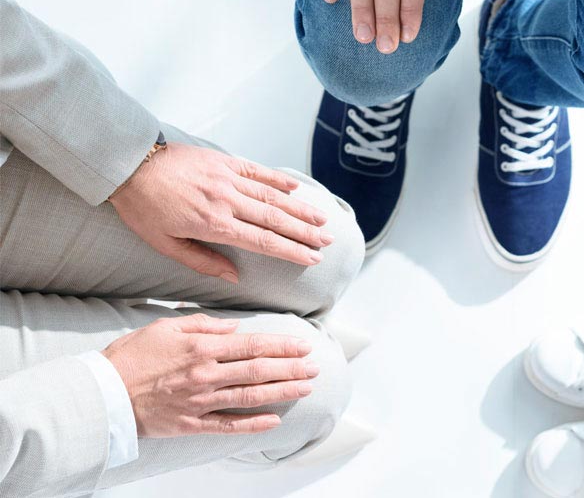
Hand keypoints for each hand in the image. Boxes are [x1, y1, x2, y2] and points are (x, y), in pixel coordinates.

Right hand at [102, 314, 318, 436]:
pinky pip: (229, 425)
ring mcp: (201, 402)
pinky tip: (275, 420)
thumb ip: (203, 325)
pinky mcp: (191, 424)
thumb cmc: (131, 356)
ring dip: (283, 391)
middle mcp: (207, 375)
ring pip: (251, 396)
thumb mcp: (166, 326)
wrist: (101, 393)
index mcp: (202, 348)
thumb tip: (234, 327)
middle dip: (292, 368)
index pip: (253, 345)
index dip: (282, 345)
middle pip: (259, 370)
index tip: (304, 345)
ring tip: (306, 387)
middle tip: (315, 366)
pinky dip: (254, 424)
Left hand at [110, 142, 333, 281]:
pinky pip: (257, 171)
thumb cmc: (142, 208)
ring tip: (321, 219)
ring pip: (272, 196)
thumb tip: (234, 277)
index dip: (291, 251)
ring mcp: (227, 178)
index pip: (263, 241)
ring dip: (300, 209)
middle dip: (305, 232)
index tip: (312, 258)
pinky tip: (295, 190)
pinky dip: (278, 180)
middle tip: (327, 242)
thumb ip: (202, 261)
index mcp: (213, 225)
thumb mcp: (164, 244)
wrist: (128, 165)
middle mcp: (227, 201)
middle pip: (275, 219)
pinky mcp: (223, 161)